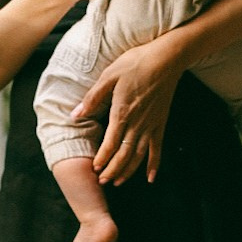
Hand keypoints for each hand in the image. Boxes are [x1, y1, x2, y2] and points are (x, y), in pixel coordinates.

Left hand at [72, 38, 182, 184]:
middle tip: (102, 182)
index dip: (103, 159)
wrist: (166, 58)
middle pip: (124, 154)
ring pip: (139, 155)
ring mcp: (151, 125)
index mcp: (122, 112)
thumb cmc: (136, 63)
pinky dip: (154, 164)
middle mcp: (137, 123)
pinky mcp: (160, 122)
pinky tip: (150, 177)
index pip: (110, 143)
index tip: (95, 170)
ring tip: (118, 182)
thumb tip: (75, 114)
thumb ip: (92, 98)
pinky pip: (158, 148)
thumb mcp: (109, 76)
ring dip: (128, 171)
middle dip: (112, 171)